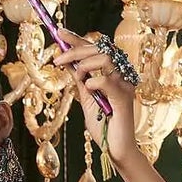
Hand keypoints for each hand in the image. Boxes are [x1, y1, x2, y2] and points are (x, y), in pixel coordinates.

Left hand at [50, 31, 139, 169]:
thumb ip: (80, 79)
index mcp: (111, 73)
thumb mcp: (86, 98)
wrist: (116, 149)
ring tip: (78, 76)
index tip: (59, 32)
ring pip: (106, 59)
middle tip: (58, 60)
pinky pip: (110, 82)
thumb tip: (67, 61)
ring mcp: (124, 85)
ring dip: (86, 64)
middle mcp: (120, 75)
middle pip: (100, 49)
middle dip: (75, 51)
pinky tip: (88, 88)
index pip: (95, 48)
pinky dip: (95, 81)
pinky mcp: (124, 99)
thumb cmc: (103, 125)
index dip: (77, 39)